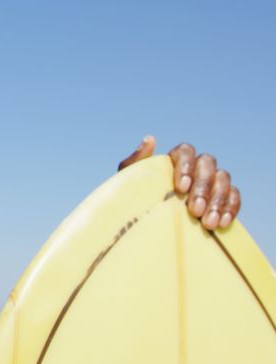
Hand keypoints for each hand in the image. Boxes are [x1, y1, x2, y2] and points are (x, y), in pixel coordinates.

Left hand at [118, 136, 240, 229]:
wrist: (142, 223)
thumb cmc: (134, 200)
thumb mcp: (129, 183)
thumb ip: (135, 162)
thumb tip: (150, 139)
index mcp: (175, 159)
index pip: (186, 152)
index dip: (186, 167)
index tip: (181, 188)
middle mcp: (196, 166)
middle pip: (207, 165)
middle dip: (203, 188)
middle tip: (194, 211)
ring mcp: (212, 181)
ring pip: (223, 179)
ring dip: (218, 200)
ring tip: (208, 223)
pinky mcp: (223, 198)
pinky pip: (234, 197)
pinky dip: (231, 208)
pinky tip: (223, 223)